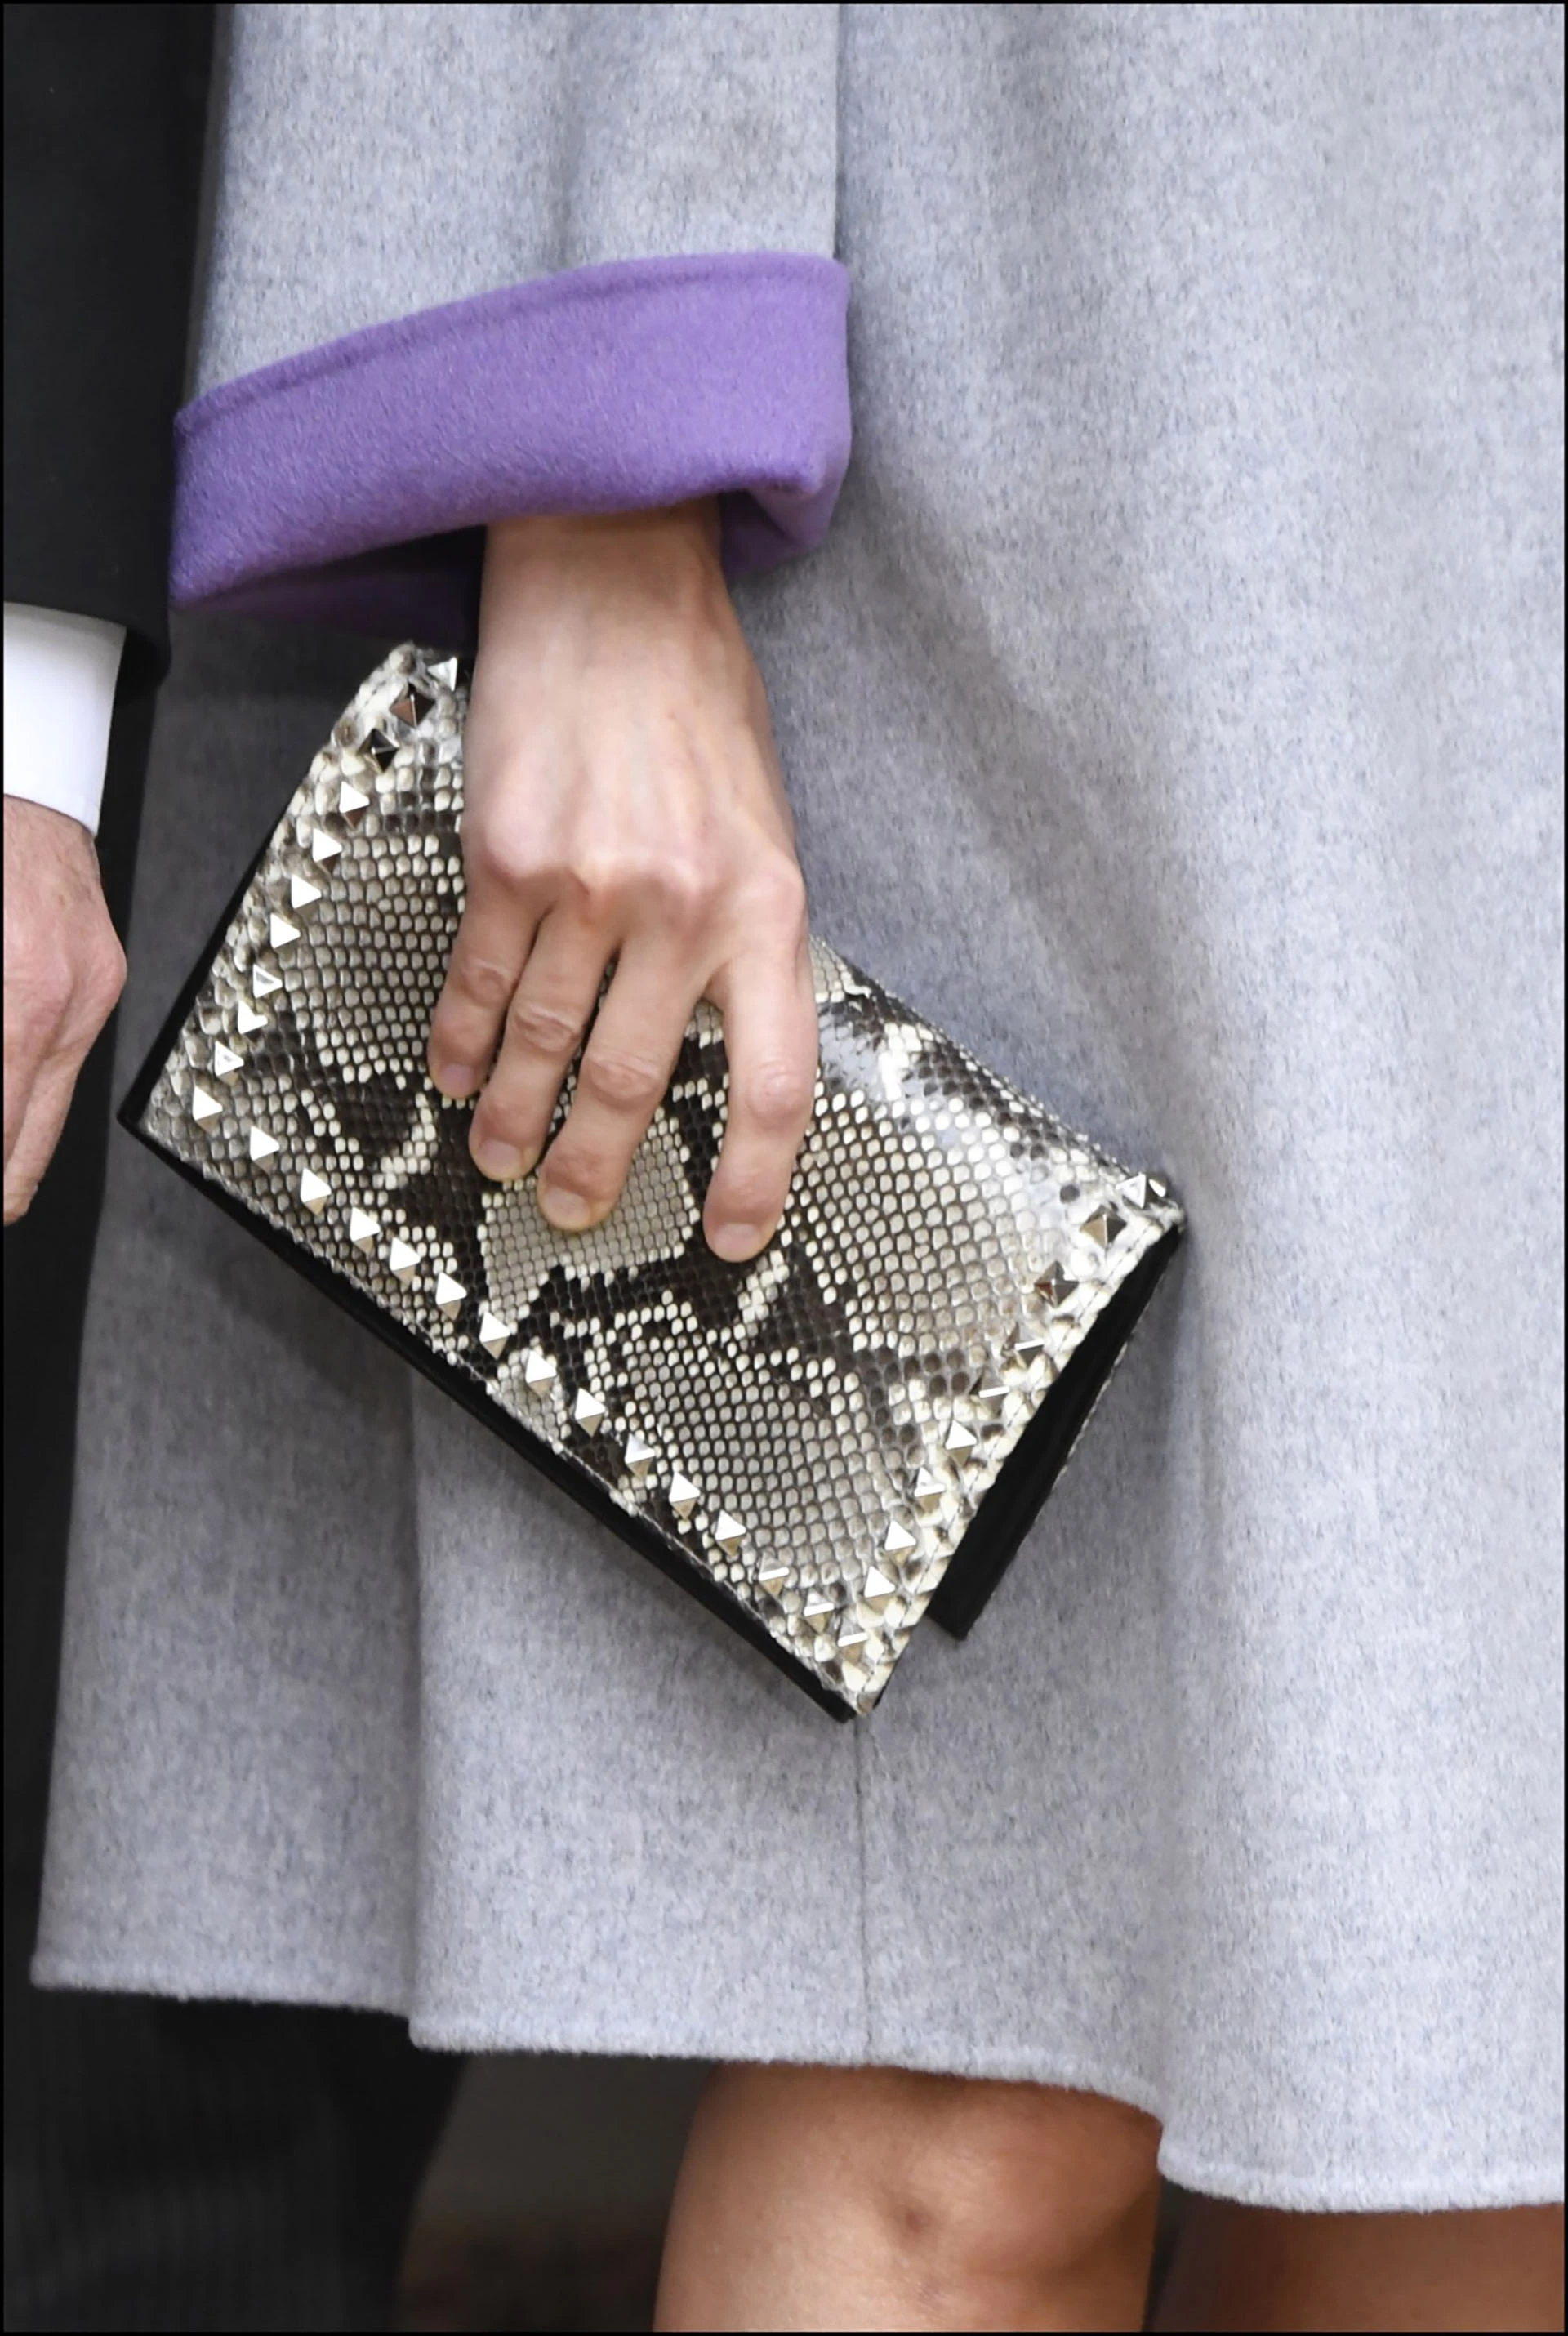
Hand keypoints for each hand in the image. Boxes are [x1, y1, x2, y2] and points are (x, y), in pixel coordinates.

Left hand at [4, 796, 125, 1222]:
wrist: (23, 775)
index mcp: (20, 995)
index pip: (2, 1132)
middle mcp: (64, 1002)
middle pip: (26, 1145)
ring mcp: (93, 991)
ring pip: (45, 1116)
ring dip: (7, 1149)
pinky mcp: (102, 976)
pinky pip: (58, 1065)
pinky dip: (22, 1100)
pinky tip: (6, 1111)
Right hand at [426, 502, 817, 1262]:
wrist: (615, 585)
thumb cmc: (696, 702)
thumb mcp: (762, 826)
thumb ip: (743, 934)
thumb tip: (720, 1036)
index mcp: (768, 908)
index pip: (775, 1079)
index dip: (756, 1176)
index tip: (731, 1233)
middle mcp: (682, 909)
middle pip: (632, 1081)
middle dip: (596, 1163)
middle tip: (575, 1207)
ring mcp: (589, 888)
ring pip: (541, 1044)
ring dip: (514, 1116)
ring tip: (502, 1154)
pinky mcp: (507, 860)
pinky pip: (478, 980)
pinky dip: (462, 1040)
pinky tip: (455, 1071)